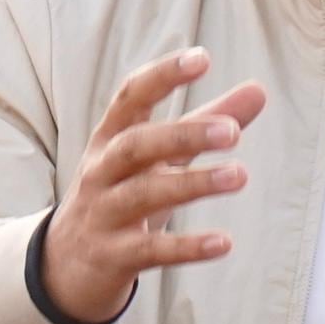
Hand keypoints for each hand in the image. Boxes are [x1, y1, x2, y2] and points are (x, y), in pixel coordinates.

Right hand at [38, 48, 270, 323]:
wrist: (65, 265)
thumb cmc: (120, 195)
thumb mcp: (157, 157)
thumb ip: (205, 122)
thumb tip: (259, 90)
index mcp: (111, 138)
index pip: (131, 97)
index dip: (163, 76)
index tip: (202, 58)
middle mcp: (101, 171)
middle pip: (136, 144)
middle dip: (182, 134)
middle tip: (232, 132)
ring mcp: (103, 214)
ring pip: (144, 194)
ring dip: (192, 184)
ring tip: (240, 176)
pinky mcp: (113, 256)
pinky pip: (151, 250)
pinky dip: (187, 248)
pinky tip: (224, 242)